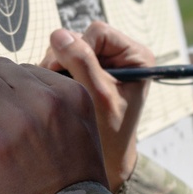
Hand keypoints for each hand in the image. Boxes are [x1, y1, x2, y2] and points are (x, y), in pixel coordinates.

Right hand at [40, 21, 152, 192]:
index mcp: (136, 57)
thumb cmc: (110, 135)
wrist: (108, 160)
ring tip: (57, 92)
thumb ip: (82, 63)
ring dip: (58, 66)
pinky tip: (57, 93)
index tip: (62, 71)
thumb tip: (59, 34)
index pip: (99, 32)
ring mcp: (105, 62)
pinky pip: (66, 60)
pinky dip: (57, 73)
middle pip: (82, 37)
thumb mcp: (98, 97)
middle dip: (64, 58)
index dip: (77, 47)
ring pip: (71, 48)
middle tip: (56, 83)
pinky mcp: (90, 72)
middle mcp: (122, 55)